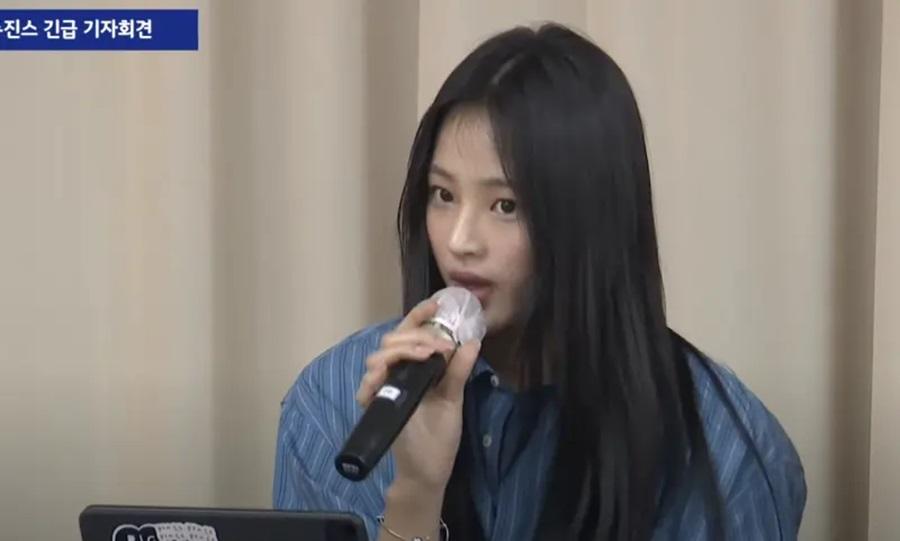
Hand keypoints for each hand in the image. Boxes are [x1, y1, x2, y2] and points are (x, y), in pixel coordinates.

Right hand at [355, 298, 481, 490]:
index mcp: (414, 367)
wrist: (429, 468)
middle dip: (415, 335)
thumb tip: (472, 341)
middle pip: (392, 340)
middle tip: (438, 345)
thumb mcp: (453, 398)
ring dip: (401, 351)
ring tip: (424, 354)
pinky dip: (374, 378)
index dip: (419, 316)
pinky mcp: (374, 407)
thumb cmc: (439, 434)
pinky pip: (366, 388)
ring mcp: (382, 389)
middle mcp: (395, 374)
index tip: (435, 304)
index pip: (410, 333)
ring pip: (378, 357)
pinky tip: (388, 374)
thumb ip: (458, 370)